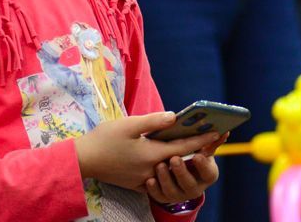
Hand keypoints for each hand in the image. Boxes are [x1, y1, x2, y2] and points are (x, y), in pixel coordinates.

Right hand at [74, 112, 222, 191]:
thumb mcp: (128, 124)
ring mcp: (143, 179)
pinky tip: (169, 158)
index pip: (183, 146)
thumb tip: (175, 117)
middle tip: (209, 138)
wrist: (83, 160)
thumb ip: (153, 121)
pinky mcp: (136, 184)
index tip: (217, 133)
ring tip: (193, 145)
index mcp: (151, 153)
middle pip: (179, 159)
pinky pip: (157, 177)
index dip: (201, 140)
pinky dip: (166, 168)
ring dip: (182, 158)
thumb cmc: (104, 139)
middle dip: (196, 148)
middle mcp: (151, 169)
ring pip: (169, 169)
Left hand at [146, 132, 225, 204]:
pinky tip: (149, 179)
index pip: (209, 173)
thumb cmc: (191, 155)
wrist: (178, 171)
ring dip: (166, 179)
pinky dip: (154, 189)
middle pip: (190, 184)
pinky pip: (159, 196)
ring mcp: (180, 194)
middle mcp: (195, 188)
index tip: (197, 155)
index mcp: (207, 175)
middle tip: (174, 158)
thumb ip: (210, 142)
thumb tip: (224, 130)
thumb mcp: (201, 149)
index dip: (203, 165)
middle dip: (182, 172)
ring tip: (160, 165)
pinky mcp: (165, 197)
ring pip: (173, 192)